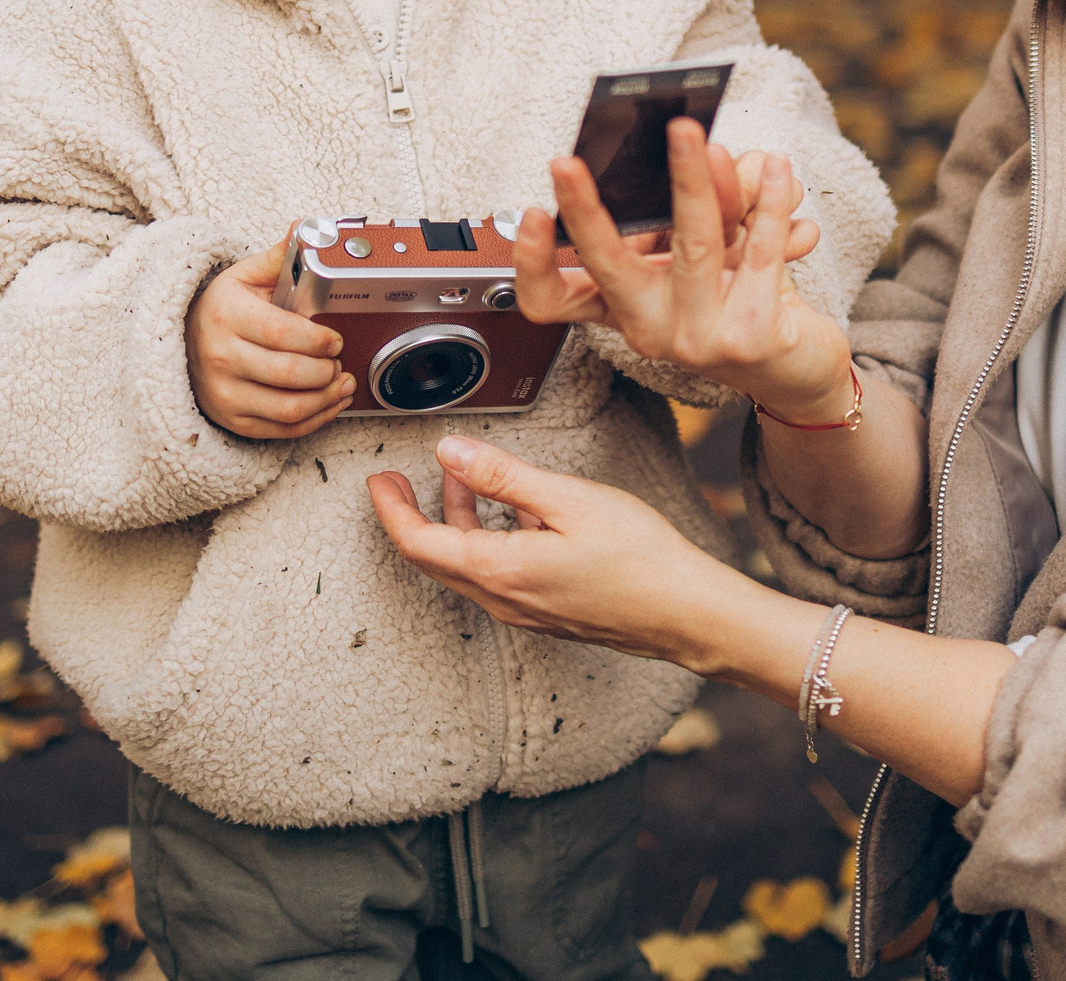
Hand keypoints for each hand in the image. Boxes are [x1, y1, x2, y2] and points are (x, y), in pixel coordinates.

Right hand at [186, 237, 354, 440]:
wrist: (181, 344)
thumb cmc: (222, 308)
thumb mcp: (244, 276)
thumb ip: (281, 258)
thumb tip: (309, 230)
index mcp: (227, 314)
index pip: (281, 333)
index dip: (317, 340)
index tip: (335, 339)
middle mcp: (222, 356)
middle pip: (289, 374)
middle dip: (326, 371)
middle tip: (339, 361)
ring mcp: (225, 393)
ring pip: (289, 408)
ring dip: (327, 399)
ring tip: (342, 382)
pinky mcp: (233, 419)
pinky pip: (282, 430)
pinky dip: (315, 420)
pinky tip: (330, 403)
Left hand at [368, 436, 747, 664]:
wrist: (686, 613)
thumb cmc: (639, 558)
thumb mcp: (568, 500)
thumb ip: (503, 475)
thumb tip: (449, 452)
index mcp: (499, 571)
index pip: (418, 543)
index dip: (390, 508)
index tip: (379, 479)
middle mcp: (503, 599)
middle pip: (434, 558)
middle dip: (411, 514)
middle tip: (395, 480)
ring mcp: (523, 610)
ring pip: (466, 566)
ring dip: (454, 521)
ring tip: (461, 478)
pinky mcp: (544, 612)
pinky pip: (495, 575)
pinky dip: (485, 538)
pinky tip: (514, 510)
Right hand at [514, 120, 854, 418]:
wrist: (797, 366)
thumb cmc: (744, 296)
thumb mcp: (711, 244)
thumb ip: (706, 200)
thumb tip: (707, 154)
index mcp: (623, 305)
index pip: (553, 300)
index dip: (531, 263)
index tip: (531, 214)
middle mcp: (651, 328)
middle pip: (607, 267)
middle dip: (583, 210)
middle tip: (567, 163)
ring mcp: (697, 339)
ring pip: (693, 243)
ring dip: (691, 178)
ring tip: (691, 133)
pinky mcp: (751, 339)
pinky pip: (760, 252)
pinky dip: (771, 201)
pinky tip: (779, 170)